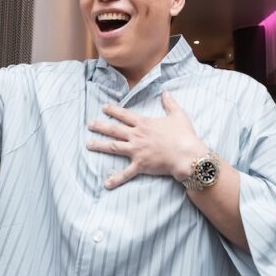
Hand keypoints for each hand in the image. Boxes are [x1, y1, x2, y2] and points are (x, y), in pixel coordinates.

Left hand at [86, 91, 207, 188]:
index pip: (124, 115)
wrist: (187, 154)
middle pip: (114, 130)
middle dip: (100, 126)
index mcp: (144, 124)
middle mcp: (137, 136)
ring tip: (88, 145)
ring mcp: (136, 151)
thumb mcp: (178, 115)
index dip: (113, 110)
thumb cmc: (184, 135)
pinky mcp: (140, 165)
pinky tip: (106, 183)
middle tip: (90, 125)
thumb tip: (166, 92)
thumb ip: (170, 103)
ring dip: (100, 145)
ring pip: (114, 147)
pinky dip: (116, 179)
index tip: (103, 107)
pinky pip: (126, 173)